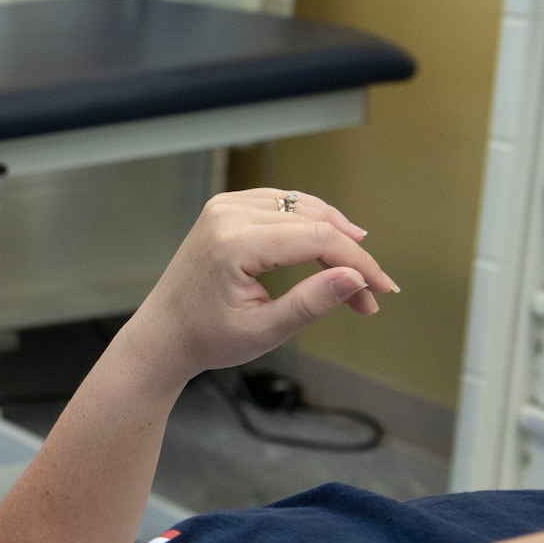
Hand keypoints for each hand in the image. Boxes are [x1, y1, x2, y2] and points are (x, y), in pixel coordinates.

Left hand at [116, 189, 396, 391]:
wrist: (162, 335)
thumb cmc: (205, 339)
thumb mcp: (264, 330)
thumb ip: (312, 303)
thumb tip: (355, 280)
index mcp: (234, 243)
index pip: (317, 238)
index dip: (358, 263)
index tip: (381, 290)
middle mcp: (227, 214)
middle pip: (313, 220)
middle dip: (349, 256)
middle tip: (371, 293)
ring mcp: (224, 206)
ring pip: (301, 206)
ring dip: (335, 235)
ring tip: (356, 272)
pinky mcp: (224, 208)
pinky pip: (281, 203)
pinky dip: (310, 222)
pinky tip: (330, 243)